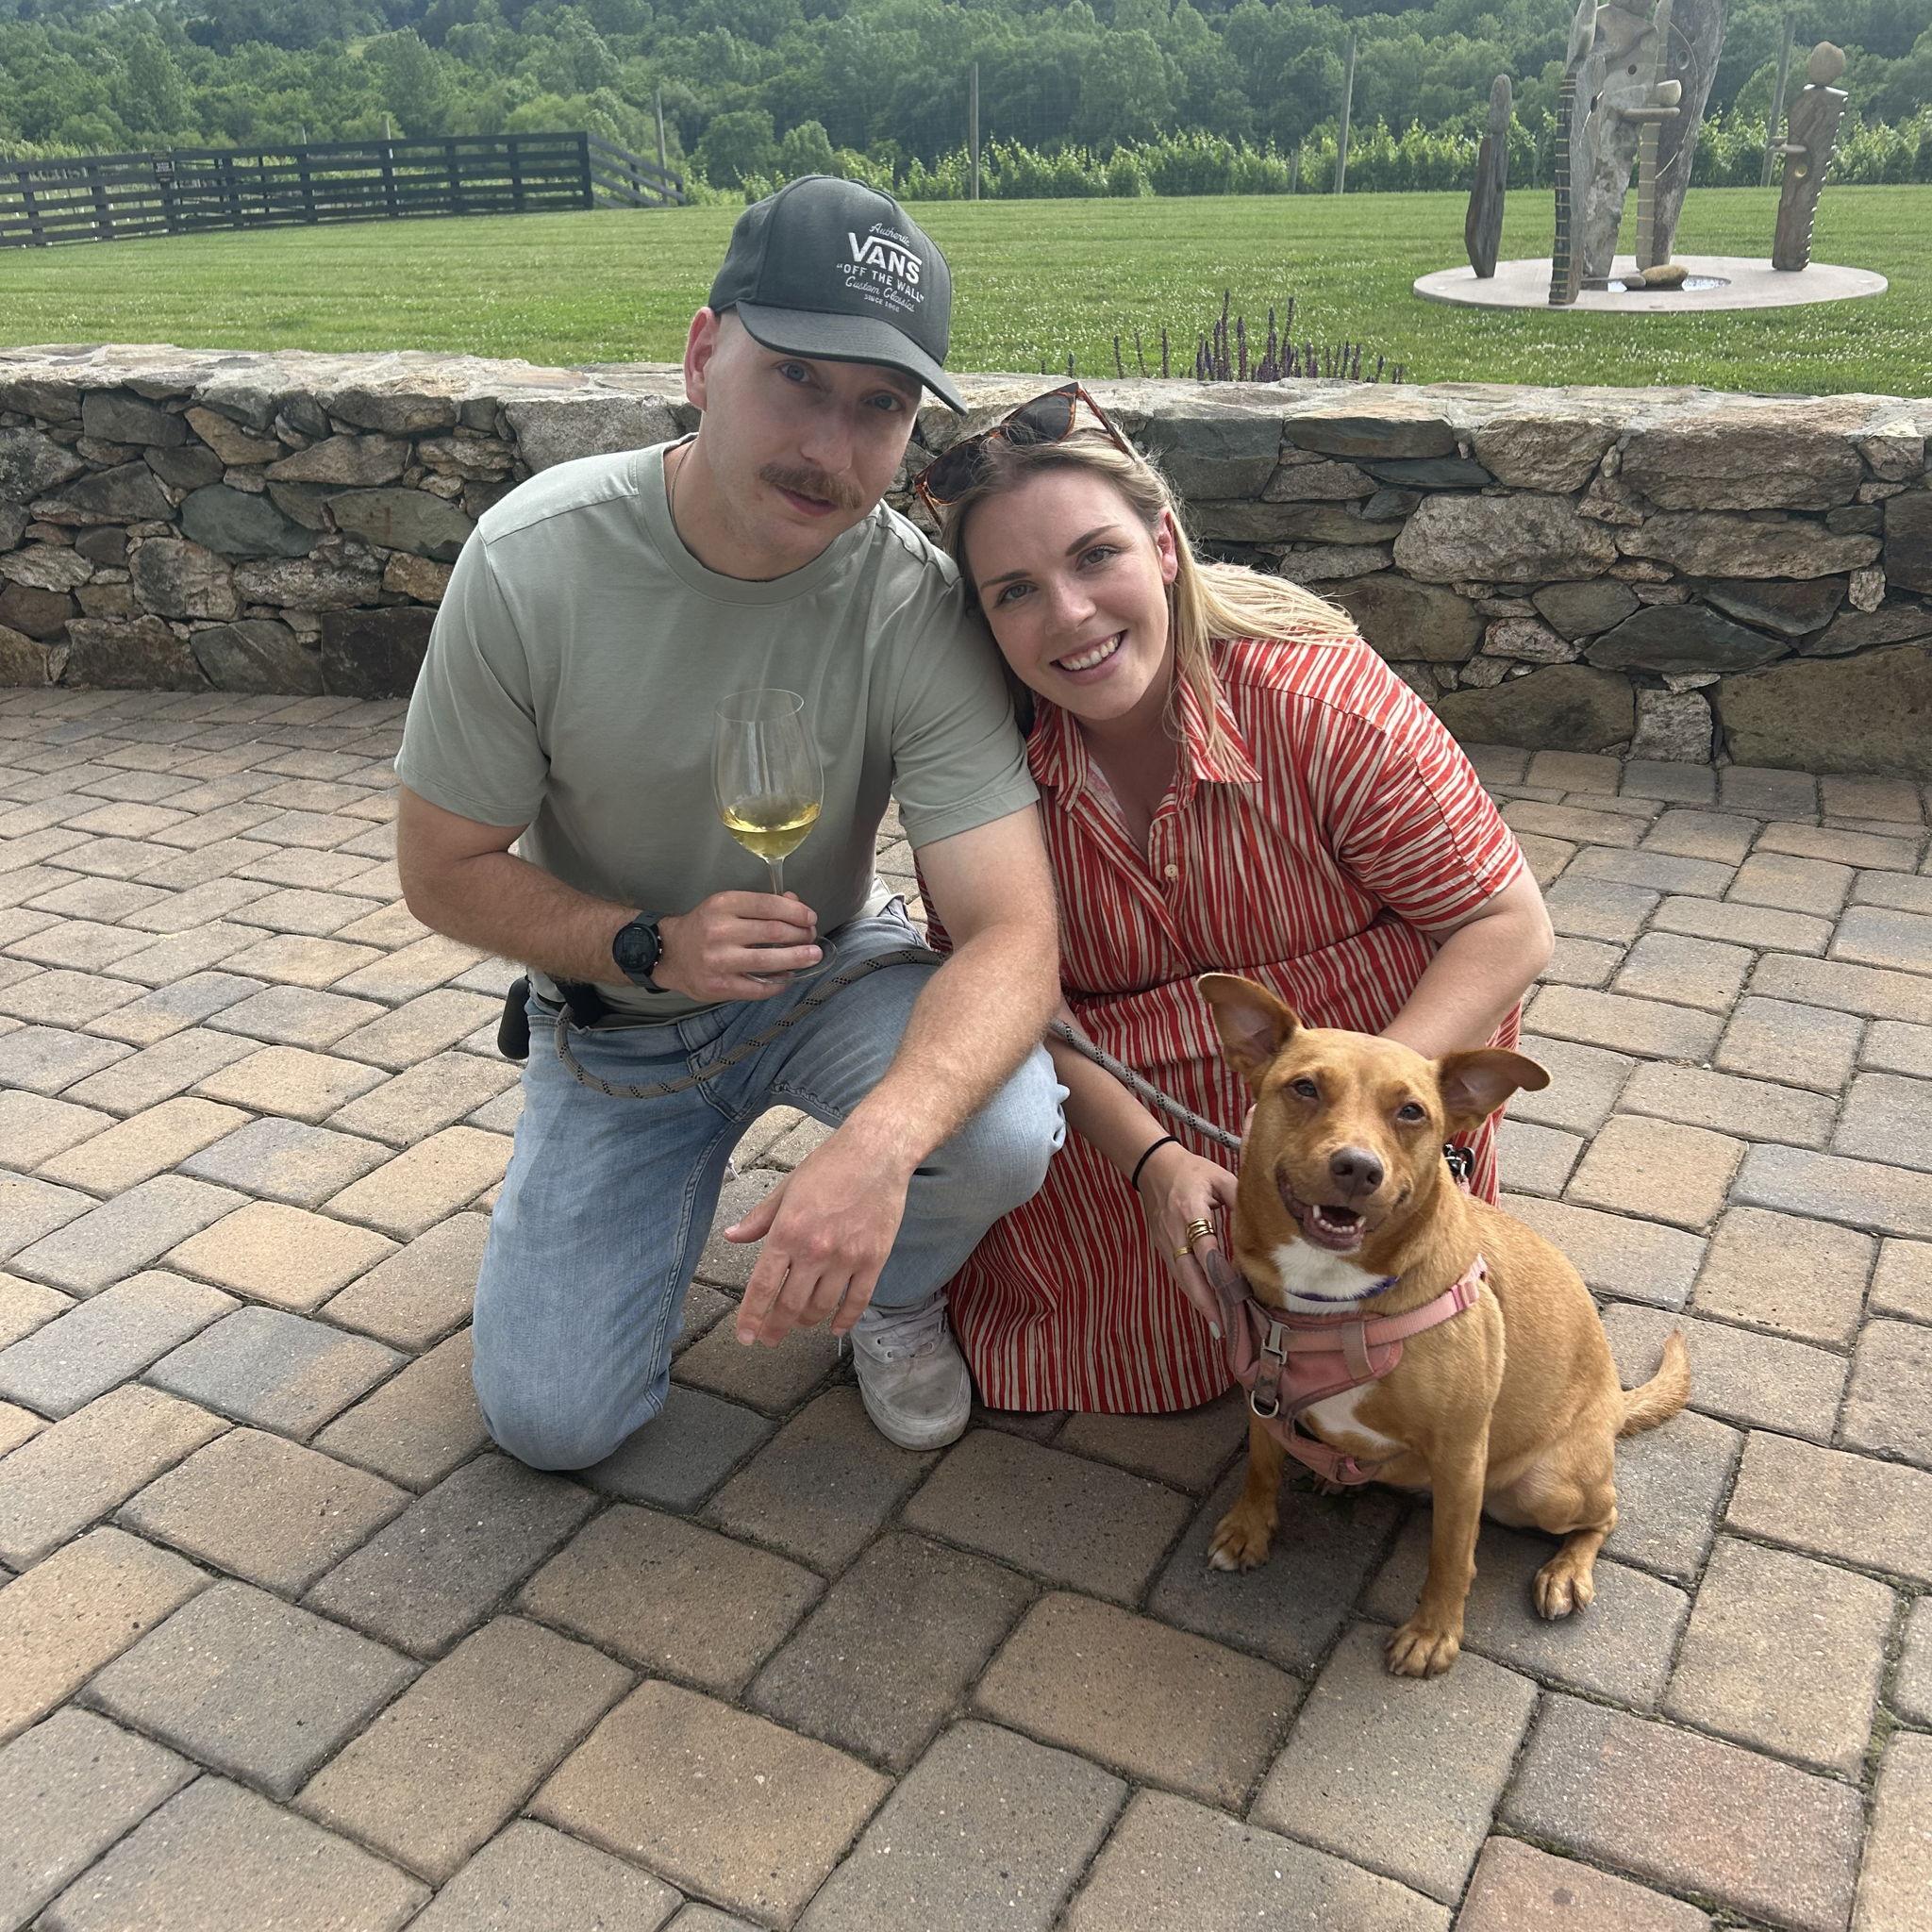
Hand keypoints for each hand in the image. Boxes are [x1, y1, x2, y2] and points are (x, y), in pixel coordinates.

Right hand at [654, 891, 820, 1002]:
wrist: (670, 954)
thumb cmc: (705, 927)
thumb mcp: (728, 906)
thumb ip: (761, 905)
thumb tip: (797, 906)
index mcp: (723, 904)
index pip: (769, 905)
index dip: (796, 912)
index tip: (810, 918)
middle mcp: (720, 931)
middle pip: (774, 932)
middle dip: (801, 935)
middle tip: (812, 938)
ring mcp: (719, 961)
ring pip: (770, 961)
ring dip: (798, 958)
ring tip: (813, 956)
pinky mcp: (721, 986)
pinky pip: (759, 987)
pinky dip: (779, 982)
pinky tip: (787, 976)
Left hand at [724, 1131, 912, 1344]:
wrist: (876, 1153)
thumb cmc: (829, 1166)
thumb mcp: (786, 1188)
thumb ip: (758, 1219)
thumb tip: (731, 1237)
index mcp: (787, 1233)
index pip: (762, 1287)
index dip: (751, 1317)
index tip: (746, 1337)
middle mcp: (814, 1251)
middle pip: (790, 1305)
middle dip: (775, 1328)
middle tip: (769, 1339)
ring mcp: (846, 1258)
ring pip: (821, 1307)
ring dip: (806, 1322)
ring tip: (798, 1325)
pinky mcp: (873, 1260)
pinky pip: (857, 1301)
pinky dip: (845, 1320)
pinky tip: (835, 1328)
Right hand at [1137, 1142, 1238, 1333]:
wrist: (1153, 1167)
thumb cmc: (1190, 1171)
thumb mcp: (1219, 1177)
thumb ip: (1240, 1198)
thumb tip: (1263, 1221)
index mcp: (1190, 1213)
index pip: (1205, 1251)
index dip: (1219, 1277)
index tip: (1233, 1299)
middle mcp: (1175, 1233)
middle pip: (1190, 1276)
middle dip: (1208, 1304)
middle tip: (1227, 1329)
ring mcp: (1166, 1243)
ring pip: (1183, 1280)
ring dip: (1201, 1304)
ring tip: (1221, 1327)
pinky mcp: (1163, 1248)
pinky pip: (1180, 1275)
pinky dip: (1194, 1292)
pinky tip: (1208, 1307)